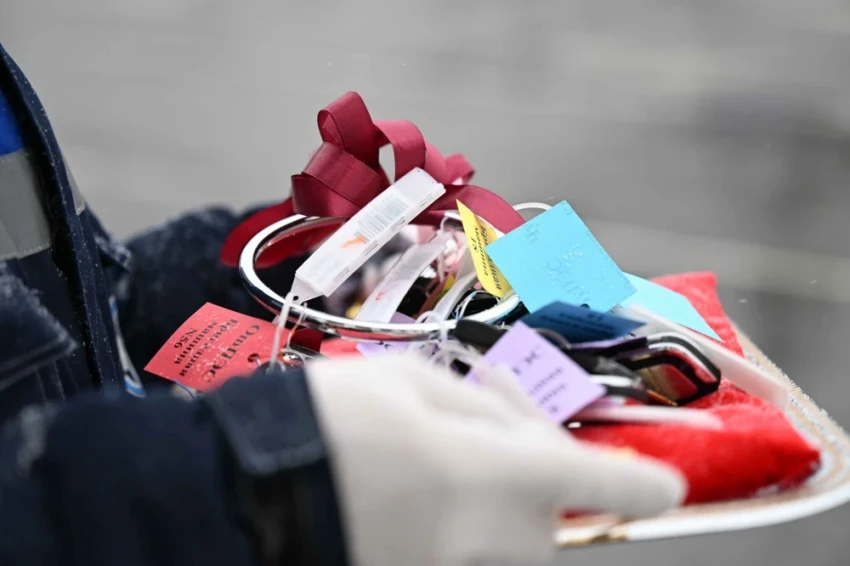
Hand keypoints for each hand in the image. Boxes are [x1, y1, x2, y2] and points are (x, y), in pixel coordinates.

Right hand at [307, 354, 684, 565]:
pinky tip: (420, 487)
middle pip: (548, 517)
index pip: (599, 481)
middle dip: (531, 470)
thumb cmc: (334, 423)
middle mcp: (495, 542)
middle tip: (486, 418)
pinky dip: (461, 524)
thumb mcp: (413, 384)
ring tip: (442, 452)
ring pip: (509, 542)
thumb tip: (515, 435)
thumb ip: (483, 411)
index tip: (666, 486)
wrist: (248, 496)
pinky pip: (465, 554)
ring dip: (497, 500)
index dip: (638, 481)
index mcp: (503, 476)